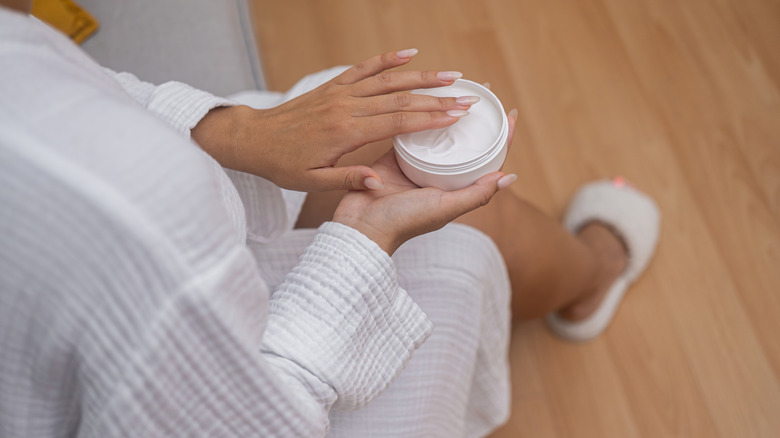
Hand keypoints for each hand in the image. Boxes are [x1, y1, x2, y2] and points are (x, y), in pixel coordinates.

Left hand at [192, 49, 479, 191]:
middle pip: (400, 99)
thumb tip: (379, 182)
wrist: (252, 139)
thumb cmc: (283, 165)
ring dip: (421, 75)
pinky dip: (387, 59)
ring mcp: (340, 93)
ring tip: (451, 75)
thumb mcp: (312, 182)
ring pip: (387, 79)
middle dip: (437, 99)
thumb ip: (348, 179)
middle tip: (467, 98)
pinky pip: (364, 68)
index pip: (397, 122)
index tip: (457, 116)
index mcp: (346, 133)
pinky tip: (409, 53)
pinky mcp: (333, 86)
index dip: (430, 118)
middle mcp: (346, 107)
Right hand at [333, 108, 516, 254]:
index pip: (485, 159)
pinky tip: (425, 97)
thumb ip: (476, 194)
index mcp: (453, 188)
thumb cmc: (405, 222)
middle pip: (463, 142)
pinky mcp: (392, 156)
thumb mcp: (445, 208)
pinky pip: (408, 130)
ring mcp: (415, 165)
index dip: (500, 138)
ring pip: (437, 133)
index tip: (510, 114)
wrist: (361, 226)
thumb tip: (510, 177)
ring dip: (448, 110)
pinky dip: (417, 115)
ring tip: (459, 88)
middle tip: (485, 91)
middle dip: (476, 118)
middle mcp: (437, 176)